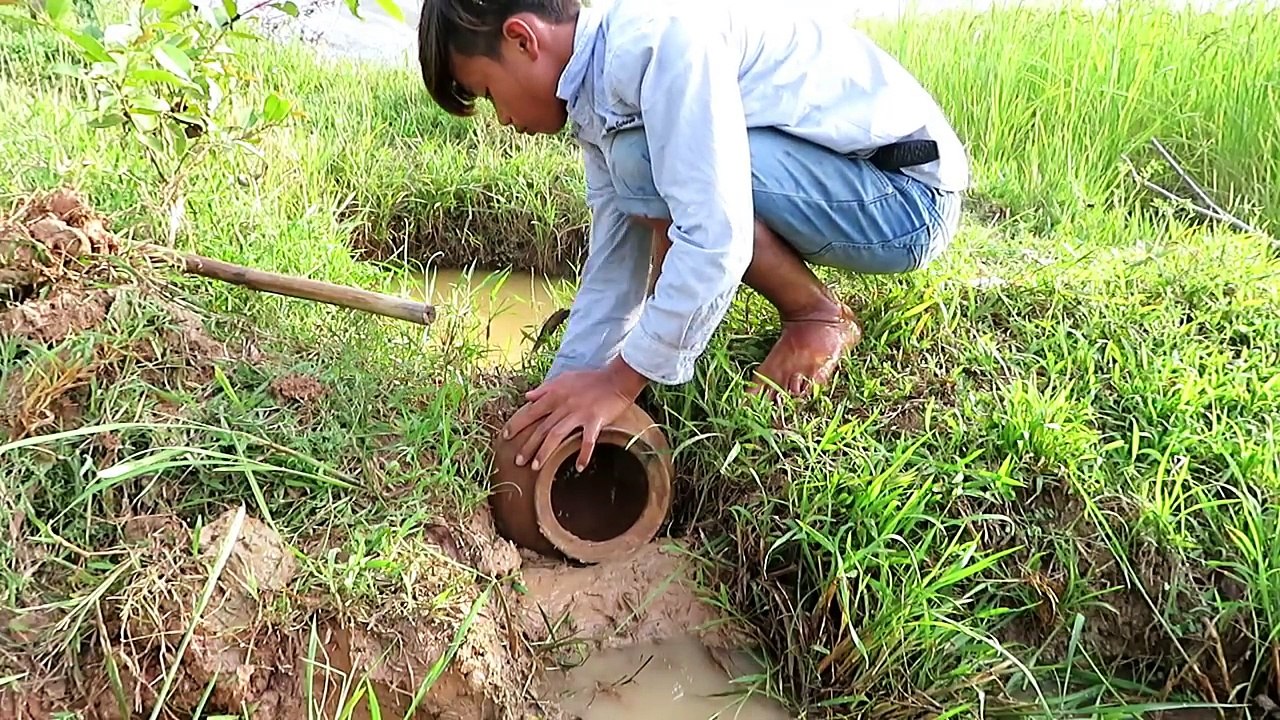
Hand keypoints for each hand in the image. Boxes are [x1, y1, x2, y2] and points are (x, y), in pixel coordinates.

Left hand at [502, 356, 646, 473]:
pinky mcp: (595, 421)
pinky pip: (587, 440)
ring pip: (556, 436)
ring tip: (536, 468)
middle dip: (528, 446)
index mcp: (555, 395)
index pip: (531, 412)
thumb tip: (527, 396)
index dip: (517, 425)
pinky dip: (583, 454)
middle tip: (518, 462)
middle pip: (541, 429)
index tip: (506, 437)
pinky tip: (579, 467)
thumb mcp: (564, 378)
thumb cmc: (591, 379)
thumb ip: (545, 388)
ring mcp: (579, 414)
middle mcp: (563, 406)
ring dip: (545, 453)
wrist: (617, 378)